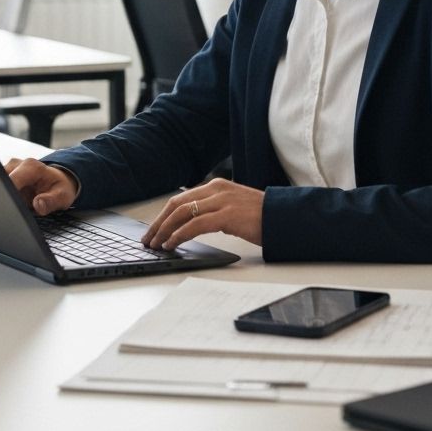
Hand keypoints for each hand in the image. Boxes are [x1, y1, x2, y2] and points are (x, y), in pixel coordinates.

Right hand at [4, 157, 78, 215]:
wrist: (57, 181)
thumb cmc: (59, 187)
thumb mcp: (62, 196)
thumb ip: (51, 201)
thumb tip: (38, 204)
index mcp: (32, 167)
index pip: (11, 180)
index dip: (7, 195)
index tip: (9, 208)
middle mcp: (17, 164)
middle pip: (0, 182)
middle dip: (3, 197)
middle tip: (11, 211)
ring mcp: (8, 169)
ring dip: (2, 197)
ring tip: (13, 206)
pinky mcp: (3, 175)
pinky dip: (1, 196)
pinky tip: (10, 203)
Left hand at [141, 178, 263, 249]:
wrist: (283, 217)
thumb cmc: (261, 216)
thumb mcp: (233, 207)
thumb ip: (214, 209)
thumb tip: (192, 225)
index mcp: (217, 186)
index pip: (181, 199)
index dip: (164, 215)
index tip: (154, 229)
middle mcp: (216, 189)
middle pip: (177, 204)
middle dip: (159, 223)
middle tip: (148, 239)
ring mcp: (221, 201)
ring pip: (182, 213)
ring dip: (165, 230)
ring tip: (156, 244)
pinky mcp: (227, 215)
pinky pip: (195, 225)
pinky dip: (179, 234)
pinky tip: (172, 244)